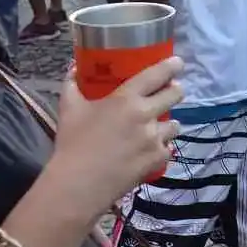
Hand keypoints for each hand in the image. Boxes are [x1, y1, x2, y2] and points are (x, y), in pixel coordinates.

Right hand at [46, 57, 183, 217]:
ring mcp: (154, 137)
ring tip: (158, 127)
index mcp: (126, 98)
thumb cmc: (72, 143)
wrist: (77, 184)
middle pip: (176, 94)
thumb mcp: (68, 109)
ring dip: (168, 124)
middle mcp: (146, 114)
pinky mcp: (157, 158)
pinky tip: (152, 150)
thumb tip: (73, 68)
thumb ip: (72, 85)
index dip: (171, 66)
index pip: (157, 74)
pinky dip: (161, 148)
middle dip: (175, 91)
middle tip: (169, 92)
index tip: (178, 63)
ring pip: (175, 124)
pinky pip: (168, 148)